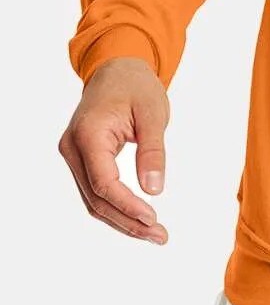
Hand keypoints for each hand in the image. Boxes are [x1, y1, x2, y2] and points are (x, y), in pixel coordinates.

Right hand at [58, 56, 170, 243]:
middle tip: (160, 236)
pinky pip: (95, 190)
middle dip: (127, 221)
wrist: (117, 69)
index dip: (127, 205)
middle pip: (96, 198)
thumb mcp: (153, 113)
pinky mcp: (81, 160)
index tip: (153, 218)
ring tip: (154, 234)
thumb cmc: (136, 86)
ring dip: (122, 220)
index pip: (103, 183)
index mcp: (89, 134)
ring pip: (93, 200)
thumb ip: (153, 151)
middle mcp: (73, 148)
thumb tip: (154, 190)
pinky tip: (138, 219)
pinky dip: (116, 206)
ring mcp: (73, 155)